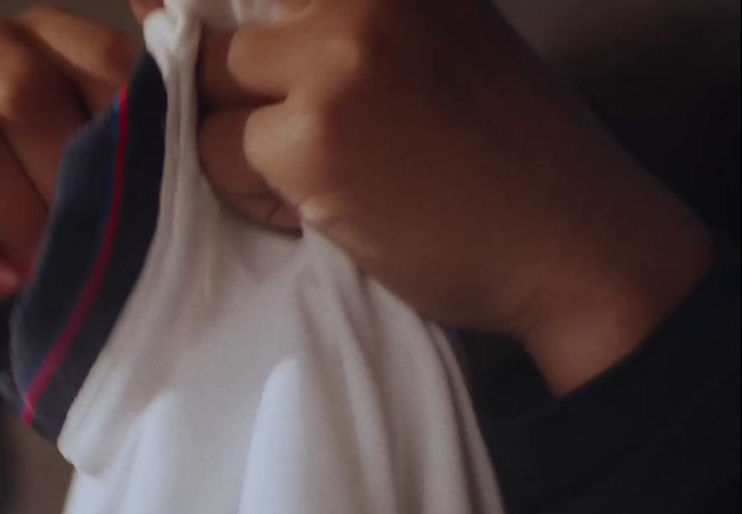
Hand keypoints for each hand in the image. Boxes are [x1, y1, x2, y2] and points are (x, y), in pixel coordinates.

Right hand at [0, 7, 137, 328]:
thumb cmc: (35, 206)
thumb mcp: (94, 168)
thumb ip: (136, 130)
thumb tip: (185, 111)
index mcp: (38, 36)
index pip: (96, 58)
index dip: (121, 132)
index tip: (139, 190)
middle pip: (22, 89)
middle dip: (60, 175)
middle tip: (82, 234)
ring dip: (9, 212)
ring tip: (37, 262)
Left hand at [173, 0, 711, 390]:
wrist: (577, 240)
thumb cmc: (509, 155)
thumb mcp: (434, 43)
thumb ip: (345, 26)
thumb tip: (188, 18)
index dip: (218, 19)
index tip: (194, 38)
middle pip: (221, 32)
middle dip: (233, 94)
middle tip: (300, 149)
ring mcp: (334, 61)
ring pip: (206, 91)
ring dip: (238, 146)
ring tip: (317, 185)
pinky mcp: (311, 137)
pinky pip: (216, 156)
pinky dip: (251, 194)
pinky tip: (321, 214)